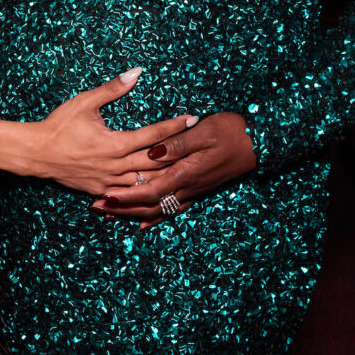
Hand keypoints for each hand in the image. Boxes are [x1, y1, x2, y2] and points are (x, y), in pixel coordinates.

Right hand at [26, 69, 199, 195]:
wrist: (36, 153)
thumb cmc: (60, 125)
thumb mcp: (85, 102)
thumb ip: (113, 89)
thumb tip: (136, 72)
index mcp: (115, 144)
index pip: (154, 135)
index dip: (175, 126)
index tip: (193, 118)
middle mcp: (116, 166)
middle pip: (157, 163)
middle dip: (179, 152)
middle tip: (198, 144)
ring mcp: (109, 182)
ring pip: (146, 182)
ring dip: (165, 175)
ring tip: (185, 166)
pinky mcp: (101, 191)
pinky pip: (129, 195)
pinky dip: (145, 190)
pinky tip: (158, 187)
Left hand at [91, 112, 255, 226]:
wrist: (257, 143)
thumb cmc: (230, 131)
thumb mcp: (203, 131)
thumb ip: (177, 143)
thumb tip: (151, 152)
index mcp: (186, 173)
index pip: (150, 191)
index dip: (126, 196)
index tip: (104, 196)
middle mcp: (188, 187)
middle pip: (150, 206)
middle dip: (122, 208)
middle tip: (96, 207)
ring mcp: (193, 191)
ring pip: (159, 211)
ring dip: (133, 214)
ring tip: (109, 214)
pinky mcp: (197, 190)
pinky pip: (172, 210)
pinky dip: (154, 218)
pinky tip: (142, 223)